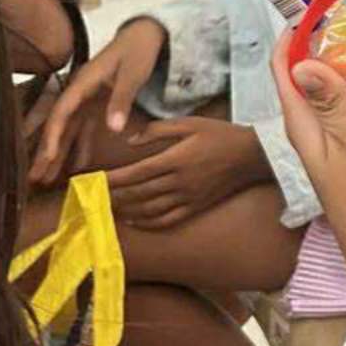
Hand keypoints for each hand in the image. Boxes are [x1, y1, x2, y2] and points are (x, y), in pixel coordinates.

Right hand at [30, 17, 166, 187]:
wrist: (147, 34)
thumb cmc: (140, 50)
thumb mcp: (134, 73)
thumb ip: (123, 99)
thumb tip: (114, 129)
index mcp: (84, 82)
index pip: (62, 112)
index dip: (52, 135)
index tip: (46, 156)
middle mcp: (80, 92)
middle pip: (59, 125)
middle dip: (45, 151)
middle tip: (34, 177)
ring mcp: (87, 98)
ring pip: (68, 130)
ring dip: (58, 153)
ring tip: (45, 178)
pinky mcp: (97, 103)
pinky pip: (84, 128)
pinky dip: (79, 146)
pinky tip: (76, 166)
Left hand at [104, 117, 270, 227]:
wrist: (254, 156)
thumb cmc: (222, 135)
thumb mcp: (190, 123)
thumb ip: (158, 129)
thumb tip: (131, 140)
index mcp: (176, 159)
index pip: (135, 173)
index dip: (111, 179)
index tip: (91, 180)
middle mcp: (179, 182)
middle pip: (137, 193)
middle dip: (112, 196)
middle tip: (90, 197)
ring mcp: (188, 197)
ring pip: (149, 210)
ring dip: (125, 211)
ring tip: (106, 208)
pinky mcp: (196, 207)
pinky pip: (167, 219)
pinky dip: (147, 223)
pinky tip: (133, 221)